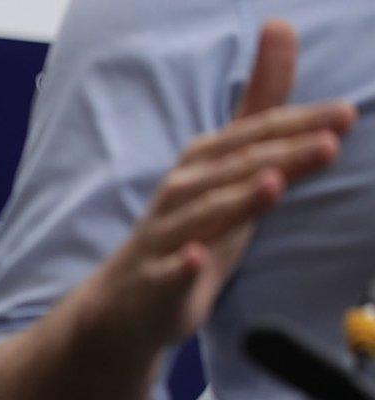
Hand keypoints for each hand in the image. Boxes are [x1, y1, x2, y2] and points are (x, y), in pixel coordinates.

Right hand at [84, 20, 353, 350]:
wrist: (126, 301)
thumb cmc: (190, 228)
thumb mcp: (229, 165)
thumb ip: (260, 106)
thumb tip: (281, 26)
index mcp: (203, 162)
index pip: (256, 135)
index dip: (299, 124)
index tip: (345, 114)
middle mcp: (181, 192)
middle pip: (234, 169)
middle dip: (281, 154)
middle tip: (329, 143)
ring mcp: (165, 238)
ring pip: (202, 215)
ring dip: (237, 200)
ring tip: (273, 184)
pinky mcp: (154, 283)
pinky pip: (167, 274)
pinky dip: (180, 266)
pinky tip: (195, 259)